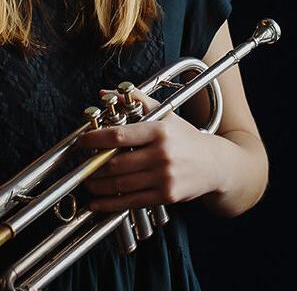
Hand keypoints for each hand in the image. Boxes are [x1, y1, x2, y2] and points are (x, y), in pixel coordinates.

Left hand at [78, 86, 223, 212]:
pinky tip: (97, 202)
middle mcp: (162, 154)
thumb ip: (138, 101)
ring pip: (120, 184)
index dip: (95, 139)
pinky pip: (130, 201)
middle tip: (82, 166)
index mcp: (160, 131)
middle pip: (116, 163)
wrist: (214, 165)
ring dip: (98, 186)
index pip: (119, 135)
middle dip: (93, 167)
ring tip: (88, 182)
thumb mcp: (166, 116)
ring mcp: (164, 177)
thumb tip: (108, 92)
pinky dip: (109, 204)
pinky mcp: (165, 196)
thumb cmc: (186, 138)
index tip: (81, 141)